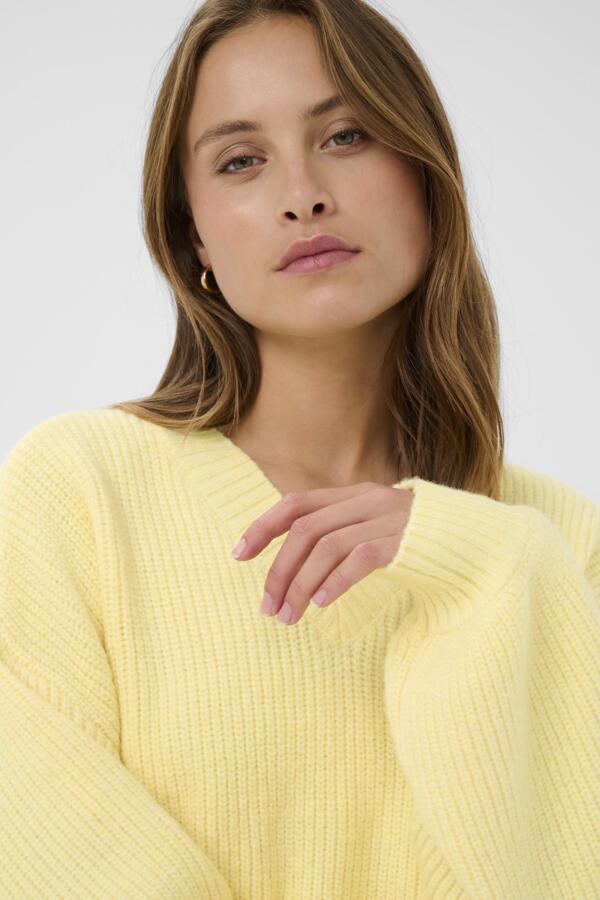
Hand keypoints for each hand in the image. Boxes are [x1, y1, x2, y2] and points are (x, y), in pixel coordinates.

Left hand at [231, 481, 413, 625]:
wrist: (483, 543)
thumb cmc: (424, 545)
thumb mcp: (377, 530)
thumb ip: (344, 534)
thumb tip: (298, 561)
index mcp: (355, 495)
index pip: (296, 503)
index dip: (262, 527)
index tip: (238, 556)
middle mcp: (368, 500)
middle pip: (305, 530)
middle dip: (279, 571)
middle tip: (267, 609)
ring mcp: (389, 519)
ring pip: (326, 546)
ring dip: (300, 585)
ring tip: (288, 618)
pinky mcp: (407, 542)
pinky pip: (360, 558)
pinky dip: (336, 580)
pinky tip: (322, 604)